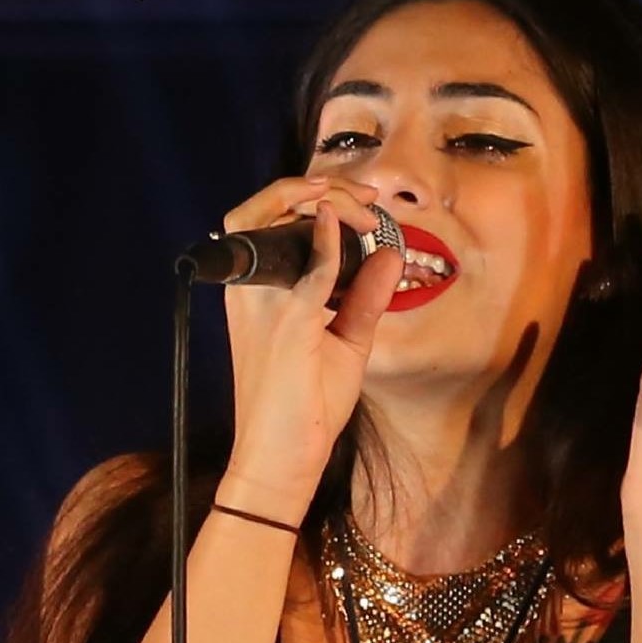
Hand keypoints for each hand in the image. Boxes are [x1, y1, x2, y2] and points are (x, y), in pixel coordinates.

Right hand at [219, 175, 404, 520]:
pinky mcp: (285, 324)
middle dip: (317, 186)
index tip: (364, 201)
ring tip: (360, 205)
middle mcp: (250, 287)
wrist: (281, 456)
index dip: (316, 196)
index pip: (273, 217)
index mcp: (257, 289)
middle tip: (365, 196)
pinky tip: (344, 223)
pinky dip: (324, 240)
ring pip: (274, 219)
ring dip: (319, 200)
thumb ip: (366, 296)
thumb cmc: (305, 404)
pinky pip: (306, 268)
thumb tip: (391, 255)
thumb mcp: (347, 340)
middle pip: (266, 205)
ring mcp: (262, 302)